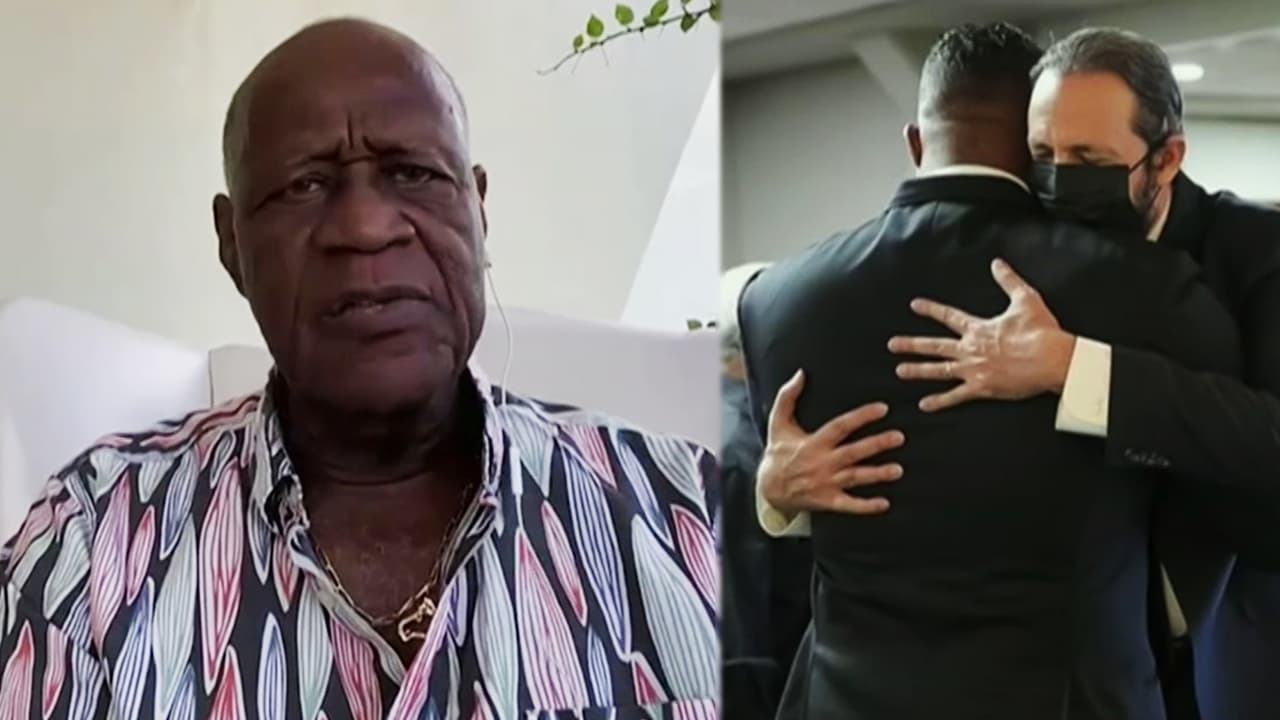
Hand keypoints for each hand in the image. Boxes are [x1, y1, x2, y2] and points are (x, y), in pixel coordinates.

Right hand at [757, 369, 904, 518]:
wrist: (768, 488)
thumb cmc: (778, 452)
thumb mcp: (777, 423)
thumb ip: (787, 397)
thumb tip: (800, 374)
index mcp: (814, 442)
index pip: (840, 426)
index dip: (861, 417)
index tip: (882, 409)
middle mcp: (822, 462)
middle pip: (853, 452)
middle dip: (877, 444)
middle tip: (899, 437)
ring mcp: (826, 483)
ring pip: (855, 478)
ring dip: (877, 474)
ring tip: (898, 470)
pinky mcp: (827, 501)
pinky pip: (849, 505)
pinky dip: (866, 506)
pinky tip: (884, 503)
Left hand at [888, 259, 1076, 411]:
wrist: (1051, 358)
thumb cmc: (1040, 331)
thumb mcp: (1025, 299)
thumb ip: (1008, 281)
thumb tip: (997, 263)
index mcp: (979, 328)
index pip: (949, 316)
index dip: (931, 310)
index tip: (915, 306)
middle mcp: (970, 348)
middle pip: (934, 345)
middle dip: (912, 344)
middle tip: (892, 344)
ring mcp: (973, 369)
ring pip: (939, 370)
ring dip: (918, 370)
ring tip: (900, 371)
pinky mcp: (982, 387)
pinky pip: (956, 396)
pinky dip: (940, 401)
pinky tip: (924, 405)